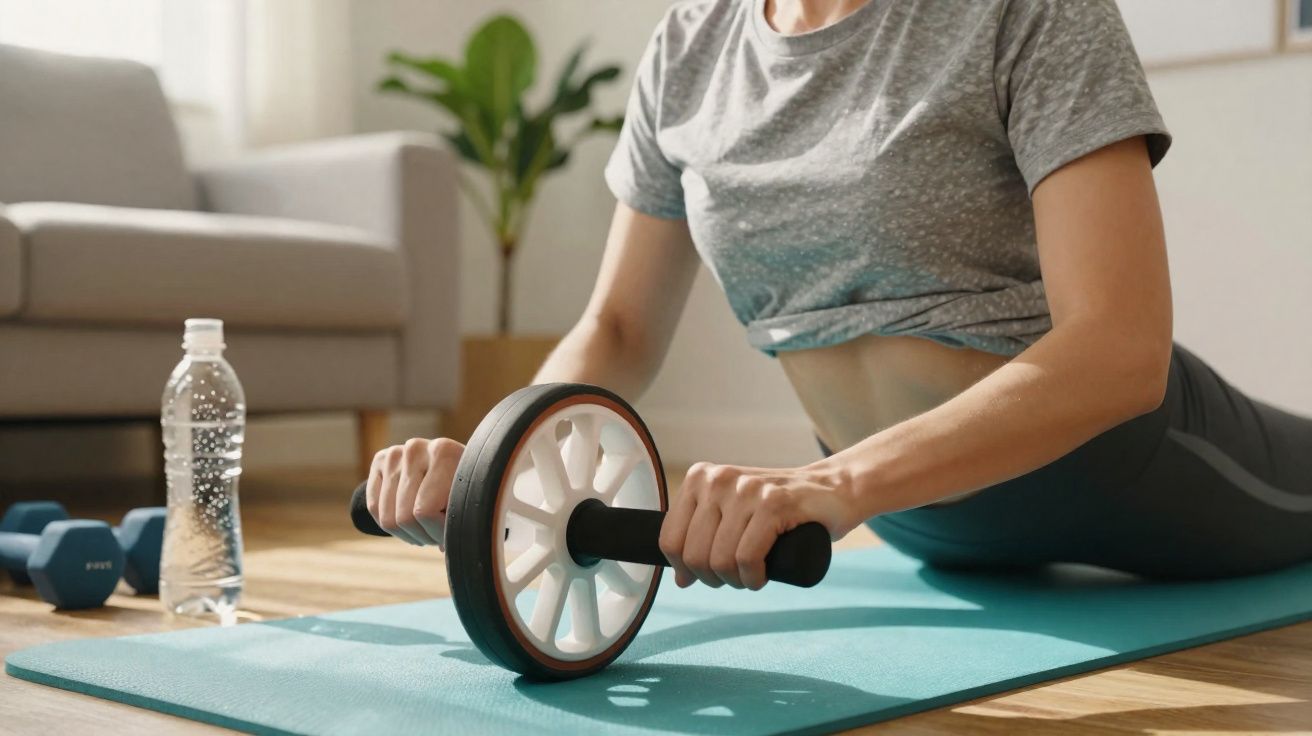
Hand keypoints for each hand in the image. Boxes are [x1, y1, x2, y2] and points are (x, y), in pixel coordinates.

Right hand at [366, 437, 464, 547]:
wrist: (457, 464)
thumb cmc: (468, 491)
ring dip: (409, 533)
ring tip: (427, 527)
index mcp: (443, 452)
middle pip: (404, 517)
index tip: (452, 533)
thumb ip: (461, 521)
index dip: (438, 533)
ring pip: (387, 518)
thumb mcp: (470, 502)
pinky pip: (374, 508)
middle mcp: (415, 448)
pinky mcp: (379, 461)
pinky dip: (391, 524)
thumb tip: (446, 549)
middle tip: (438, 533)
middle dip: (424, 535)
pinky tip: (409, 520)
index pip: (425, 512)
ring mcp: (394, 454)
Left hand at [658, 461, 857, 589]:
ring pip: (720, 560)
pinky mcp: (774, 503)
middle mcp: (719, 479)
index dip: (684, 568)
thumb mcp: (732, 515)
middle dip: (712, 578)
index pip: (669, 538)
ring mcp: (747, 489)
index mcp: (700, 478)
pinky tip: (762, 575)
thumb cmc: (779, 509)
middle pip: (693, 555)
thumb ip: (703, 538)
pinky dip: (753, 578)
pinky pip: (747, 558)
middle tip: (736, 577)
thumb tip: (679, 579)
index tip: (706, 574)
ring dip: (736, 581)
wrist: (833, 490)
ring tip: (751, 576)